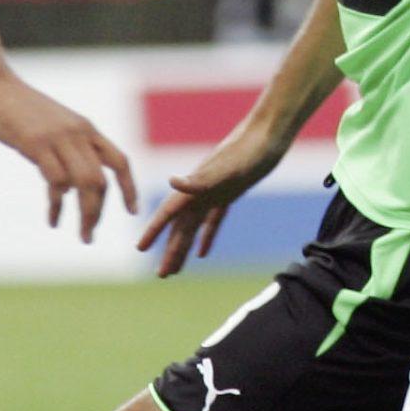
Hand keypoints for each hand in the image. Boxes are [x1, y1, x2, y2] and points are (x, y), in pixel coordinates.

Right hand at [0, 70, 137, 241]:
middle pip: (102, 180)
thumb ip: (67, 149)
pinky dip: (58, 205)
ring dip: (87, 214)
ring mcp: (58, 138)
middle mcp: (78, 133)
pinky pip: (57, 181)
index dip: (130, 188)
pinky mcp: (35, 143)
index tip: (133, 212)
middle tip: (90, 235)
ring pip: (86, 183)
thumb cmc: (17, 107)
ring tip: (83, 235)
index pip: (120, 161)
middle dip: (100, 212)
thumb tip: (71, 184)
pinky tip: (53, 217)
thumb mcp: (53, 126)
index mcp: (86, 129)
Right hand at [136, 125, 285, 276]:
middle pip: (180, 227)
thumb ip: (199, 179)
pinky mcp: (229, 194)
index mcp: (194, 187)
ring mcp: (213, 193)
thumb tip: (172, 182)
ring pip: (193, 227)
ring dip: (184, 247)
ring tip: (175, 270)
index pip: (169, 214)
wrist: (269, 135)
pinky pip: (213, 220)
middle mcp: (199, 191)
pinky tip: (202, 253)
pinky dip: (206, 237)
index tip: (141, 248)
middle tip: (161, 275)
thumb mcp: (226, 168)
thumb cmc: (247, 150)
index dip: (154, 231)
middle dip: (170, 250)